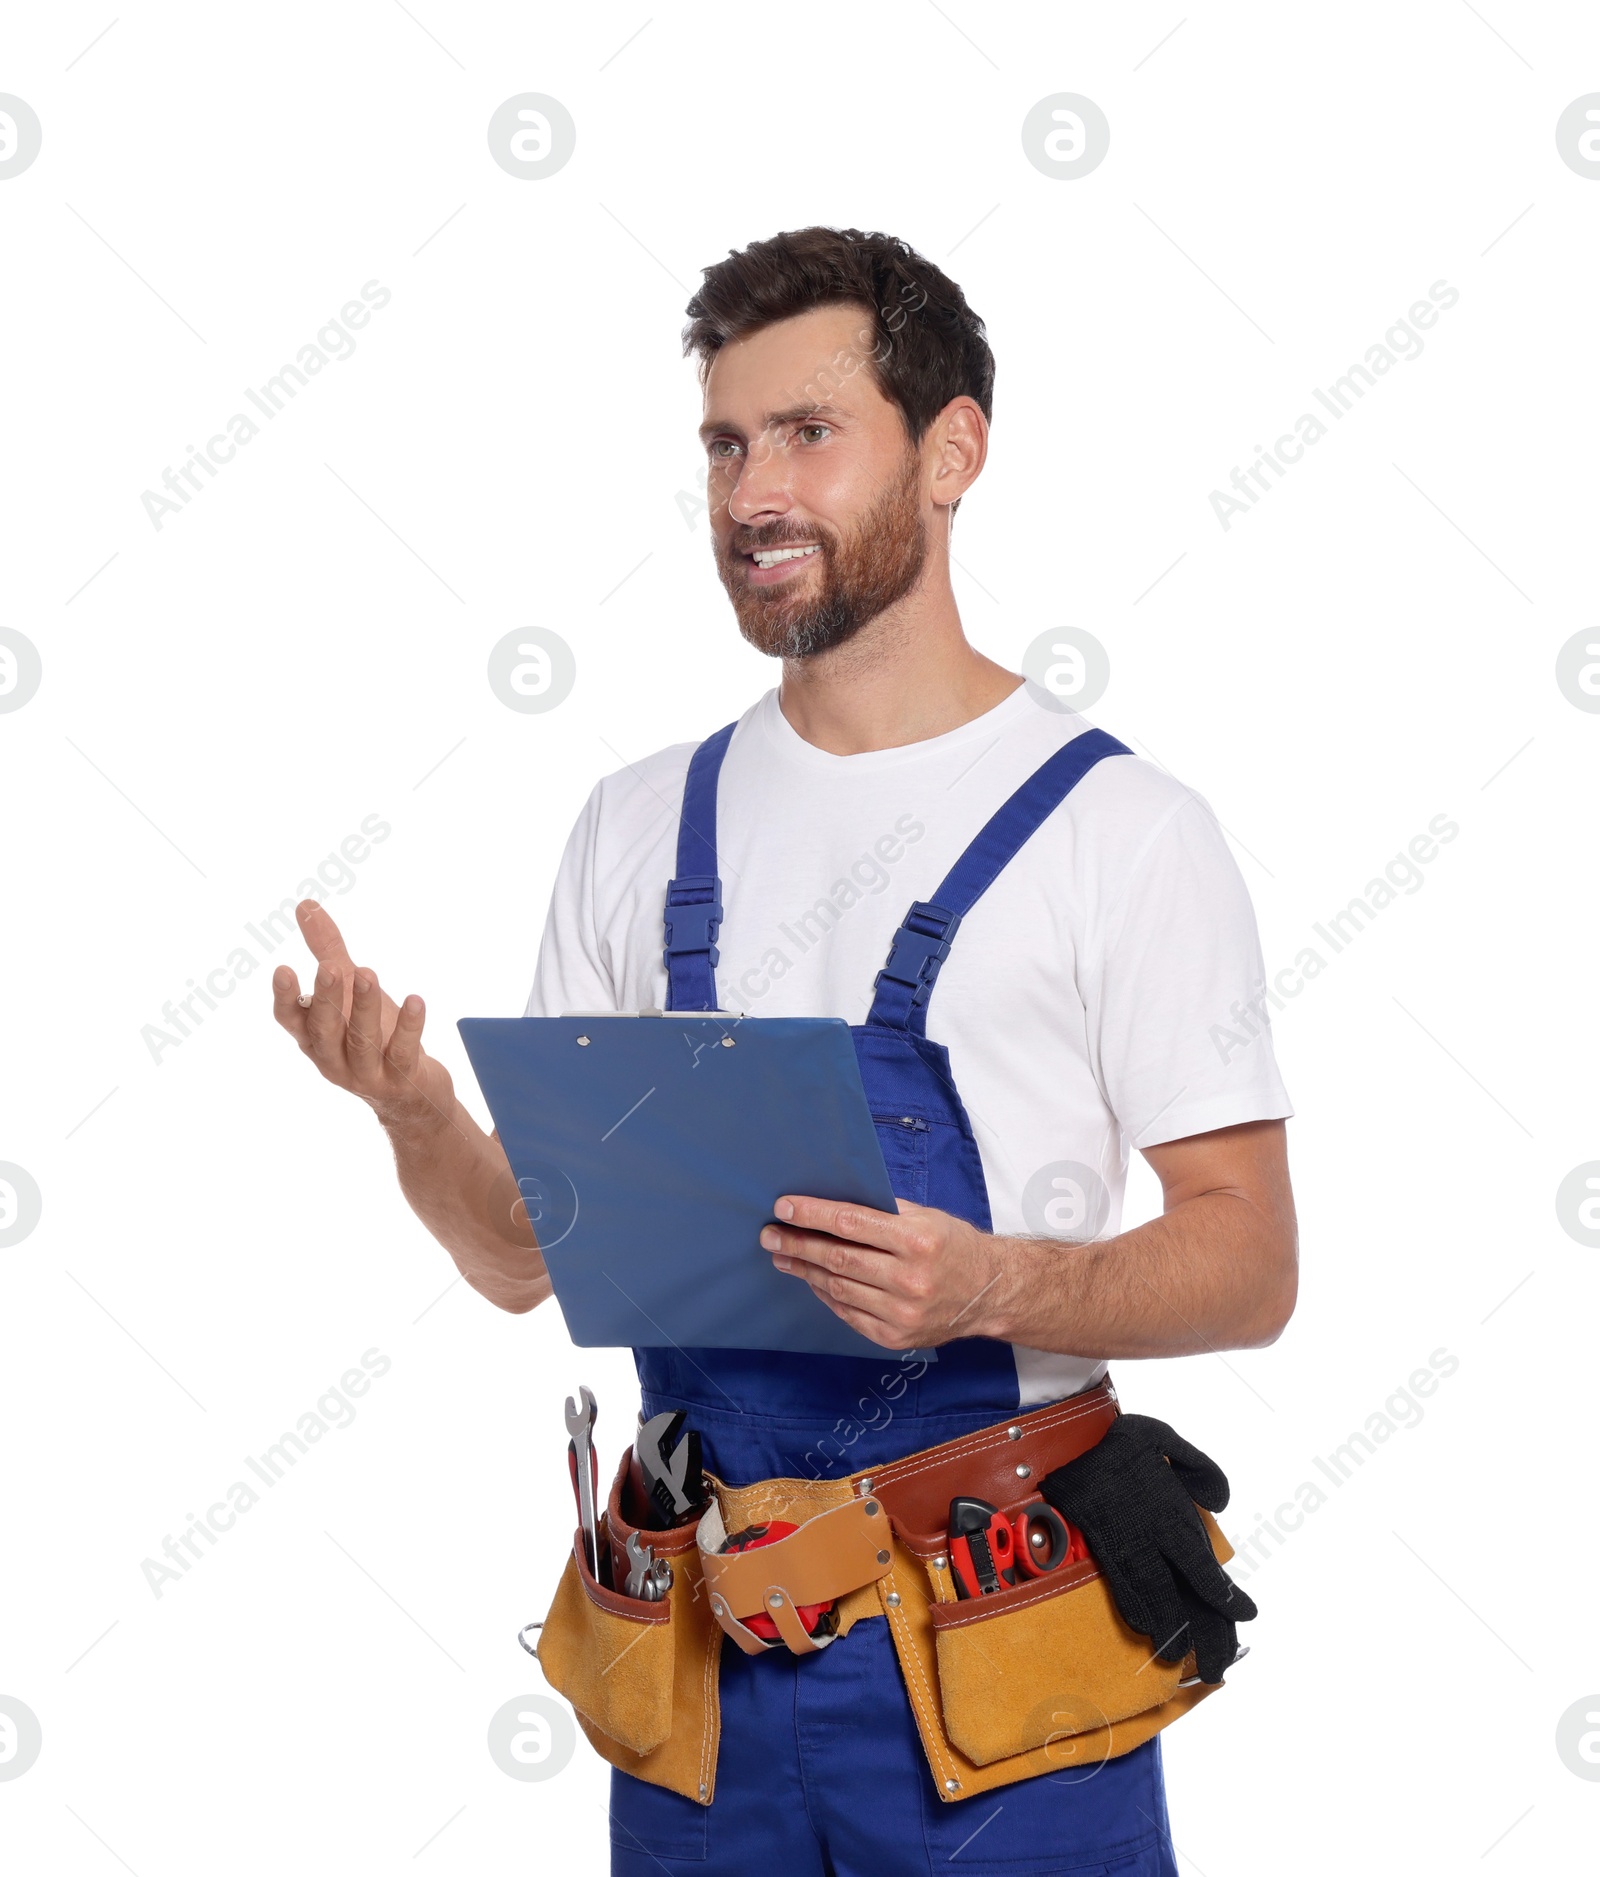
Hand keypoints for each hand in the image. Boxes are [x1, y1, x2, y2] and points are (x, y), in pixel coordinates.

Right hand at [271, 899, 455, 1135]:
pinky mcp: (401, 1079)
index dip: (286, 998)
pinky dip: (410, 1028)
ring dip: (365, 1008)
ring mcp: (367, 1073)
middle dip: (327, 998)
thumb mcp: (349, 990)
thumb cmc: (373, 1035)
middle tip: (331, 967)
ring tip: (369, 973)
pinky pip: (403, 1053)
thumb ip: (327, 949)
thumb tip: (305, 905)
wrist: (411, 1097)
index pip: (292, 1020)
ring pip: (362, 1041)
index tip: (283, 969)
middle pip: (325, 1030)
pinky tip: (417, 1000)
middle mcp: (334, 1059)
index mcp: (315, 1038)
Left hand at [760, 1194, 1002, 1349]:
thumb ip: (882, 1211)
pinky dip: (826, 1294)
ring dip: (805, 1269)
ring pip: (838, 1287)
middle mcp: (909, 1279)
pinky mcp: (895, 1337)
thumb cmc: (953, 1246)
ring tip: (784, 1256)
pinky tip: (812, 1279)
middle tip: (771, 1234)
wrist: (988, 1293)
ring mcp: (902, 1313)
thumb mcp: (926, 1217)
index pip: (851, 1222)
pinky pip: (848, 1312)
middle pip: (838, 1258)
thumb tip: (829, 1204)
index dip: (813, 1215)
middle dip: (798, 1244)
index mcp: (918, 1241)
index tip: (784, 1207)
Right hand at [1039, 1413, 1254, 1683]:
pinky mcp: (1103, 1556)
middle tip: (1219, 1665)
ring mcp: (1124, 1554)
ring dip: (1172, 1638)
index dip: (1228, 1601)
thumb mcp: (1165, 1439)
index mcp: (1170, 1520)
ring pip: (1154, 1608)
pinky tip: (1150, 1630)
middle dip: (1205, 1640)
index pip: (1206, 1575)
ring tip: (1186, 1661)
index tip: (1247, 1612)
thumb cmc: (1117, 1441)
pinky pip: (1123, 1595)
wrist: (1065, 1447)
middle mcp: (1149, 1546)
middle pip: (1184, 1606)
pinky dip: (1139, 1617)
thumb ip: (1201, 1468)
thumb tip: (1219, 1502)